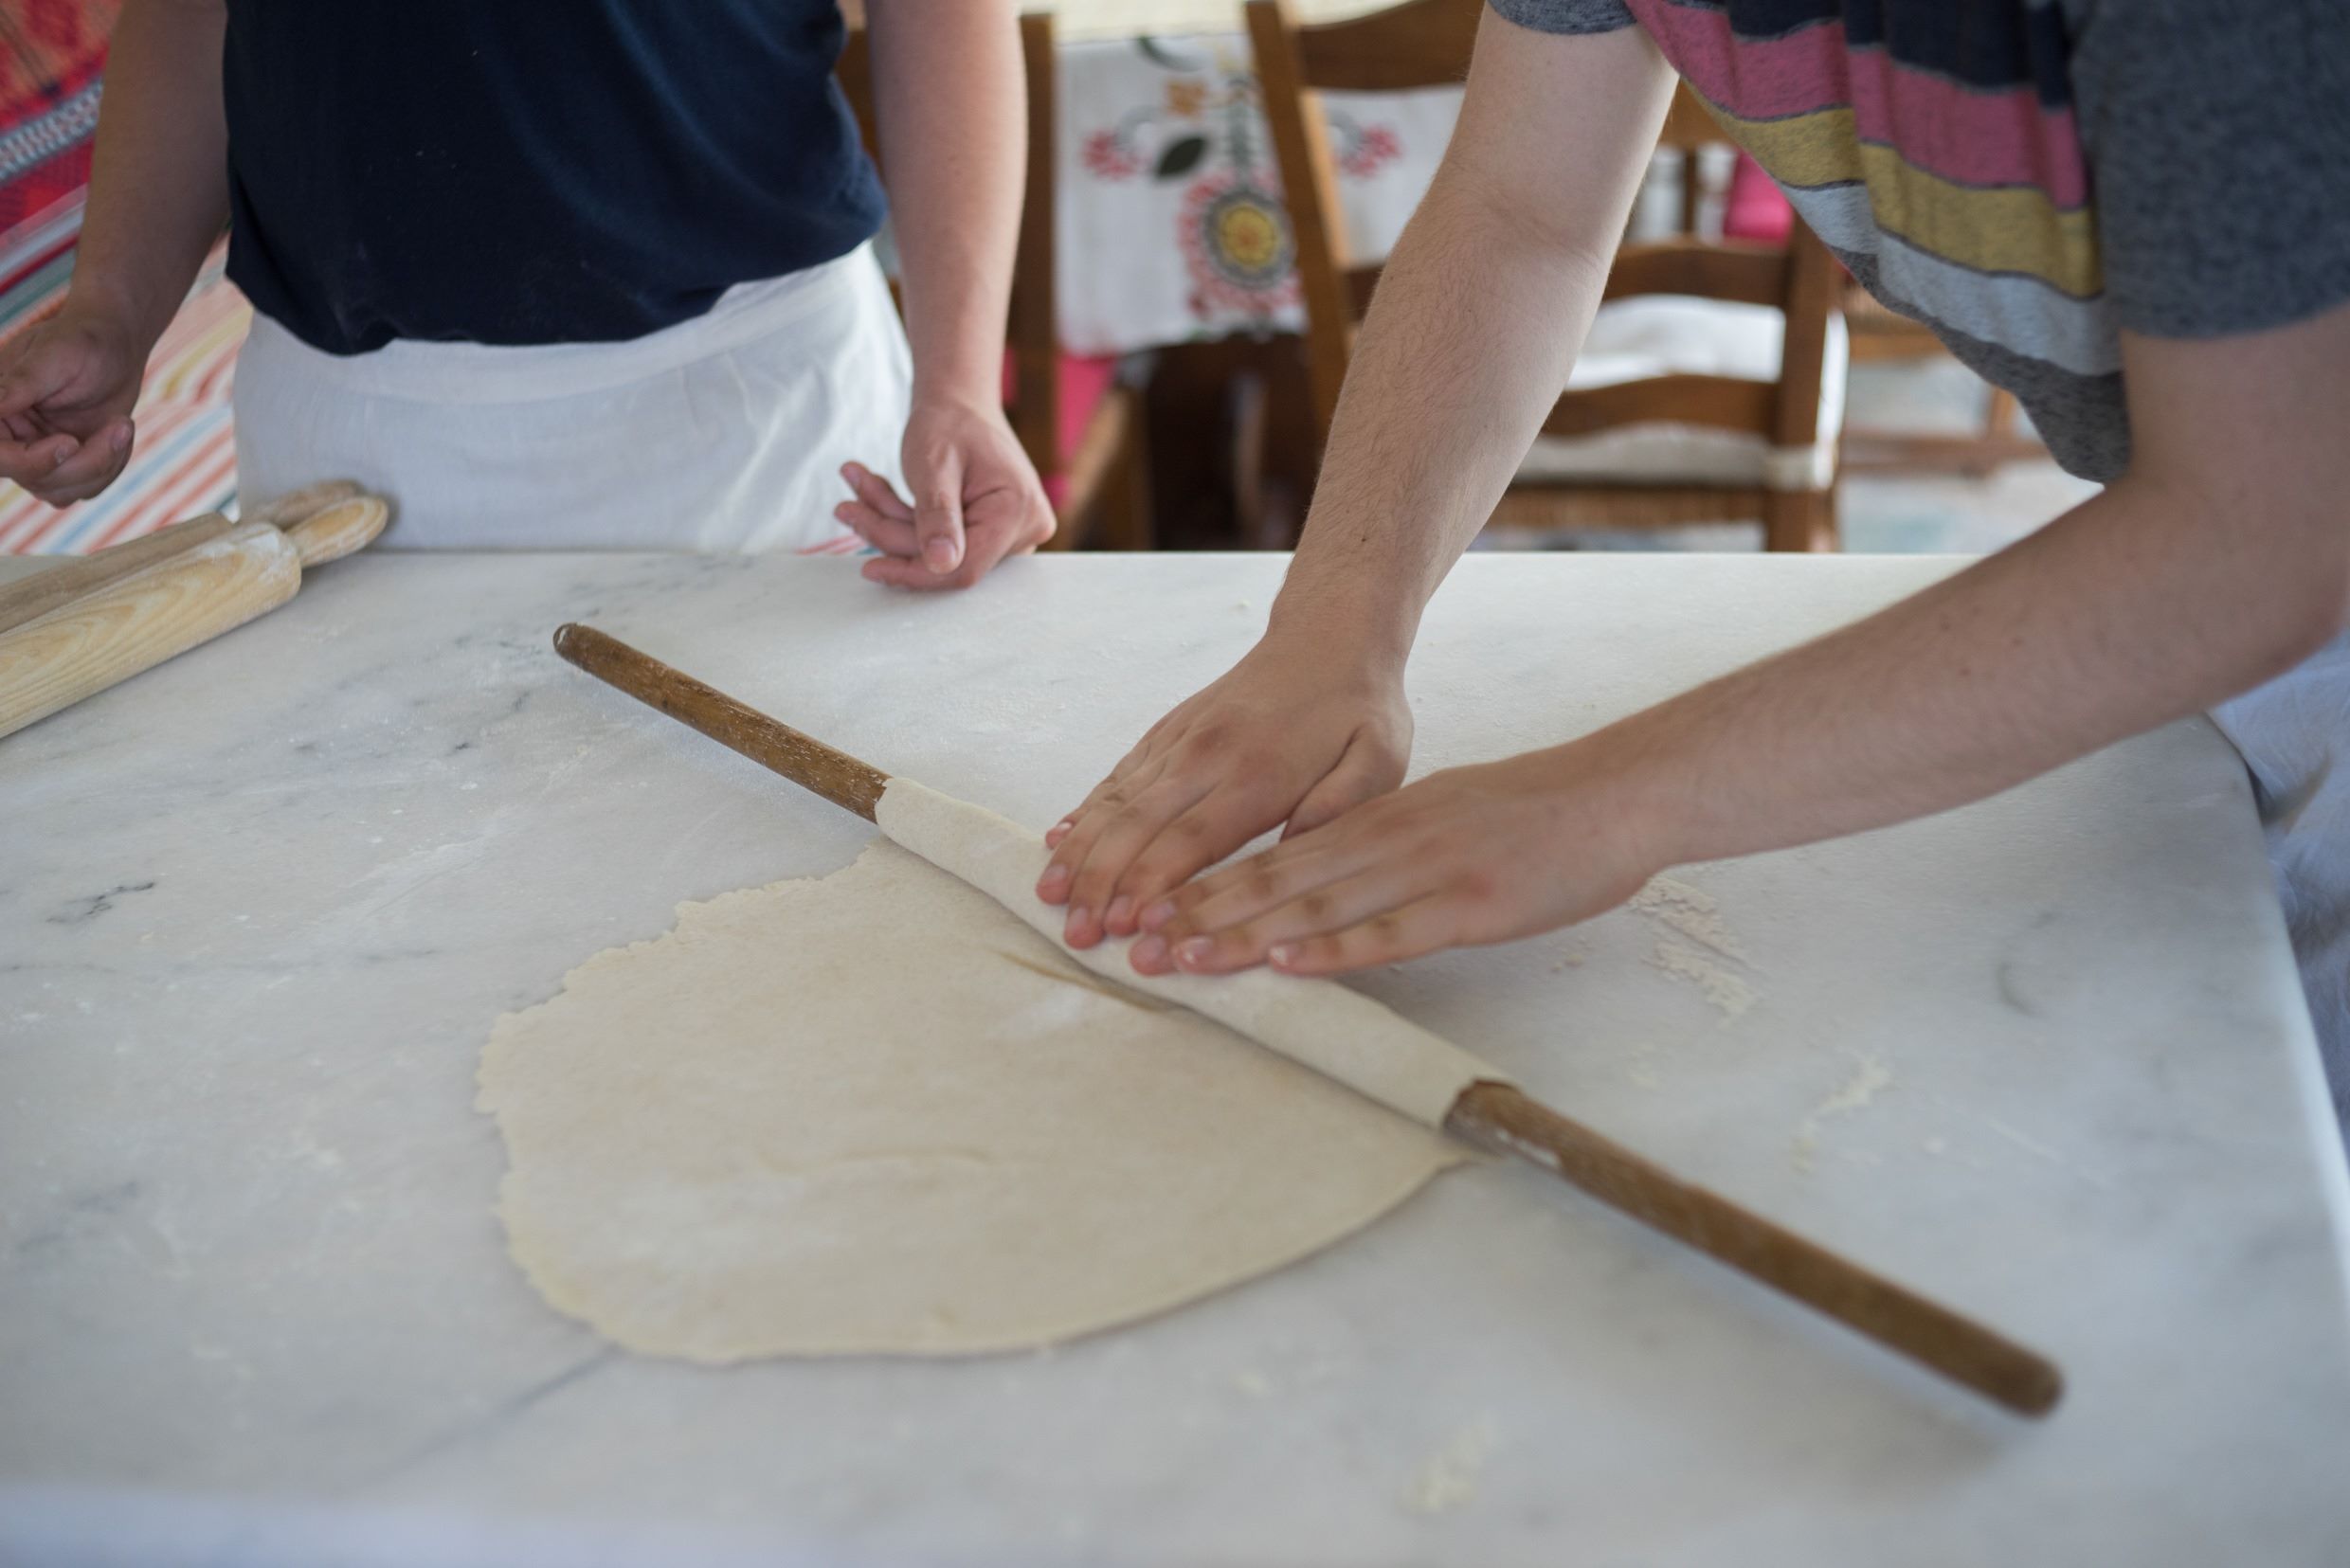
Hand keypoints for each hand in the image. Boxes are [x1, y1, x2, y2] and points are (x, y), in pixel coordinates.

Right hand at [0, 306, 144, 505]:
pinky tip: (120, 432)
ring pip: (63, 491)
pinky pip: (87, 488)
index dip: (28, 460)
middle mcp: (8, 436)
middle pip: (33, 478)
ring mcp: (36, 455)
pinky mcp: (66, 466)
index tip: (70, 443)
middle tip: (121, 425)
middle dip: (84, 461)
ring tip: (123, 424)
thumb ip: (19, 384)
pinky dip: (111, 465)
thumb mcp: (52, 356)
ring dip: (104, 463)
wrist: (114, 348)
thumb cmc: (80, 342)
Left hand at [836, 393, 1054, 590]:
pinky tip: (876, 492)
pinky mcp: (992, 533)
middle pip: (947, 561)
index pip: (964, 568)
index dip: (914, 573)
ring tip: (858, 486)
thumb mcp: (934, 464)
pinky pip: (943, 543)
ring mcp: (1011, 533)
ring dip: (891, 523)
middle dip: (892, 533)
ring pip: (939, 553)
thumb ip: (937, 516)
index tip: (871, 568)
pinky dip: (905, 521)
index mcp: (1017, 512)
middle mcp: (1024, 529)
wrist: (960, 401)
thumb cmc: (950, 422)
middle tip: (847, 507)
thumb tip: (941, 565)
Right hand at [1036, 632, 1413, 949]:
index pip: (1192, 838)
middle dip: (1101, 882)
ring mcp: (1180, 741)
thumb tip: (1296, 849)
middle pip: (1139, 825)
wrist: (1328, 635)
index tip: (1124, 925)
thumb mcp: (1380, 759)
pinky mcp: (1167, 732)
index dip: (1153, 883)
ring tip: (1049, 897)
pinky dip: (1086, 810)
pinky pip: (1118, 775)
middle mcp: (1206, 755)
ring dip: (1080, 852)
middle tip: (1075, 933)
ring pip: (1117, 801)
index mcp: (1259, 774)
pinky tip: (1059, 842)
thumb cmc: (1359, 709)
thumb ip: (1341, 807)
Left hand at [1124, 741, 1662, 977]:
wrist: (1614, 795)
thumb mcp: (1439, 815)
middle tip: (1137, 946)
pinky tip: (1286, 964)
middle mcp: (1388, 839)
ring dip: (1244, 935)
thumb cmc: (1531, 814)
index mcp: (1376, 819)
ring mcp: (1427, 870)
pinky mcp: (1470, 905)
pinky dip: (1333, 949)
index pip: (1273, 855)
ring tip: (1185, 959)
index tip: (1150, 913)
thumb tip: (1321, 883)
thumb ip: (1379, 846)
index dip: (1207, 886)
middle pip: (1276, 880)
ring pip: (1318, 904)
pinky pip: (1390, 932)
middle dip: (1201, 915)